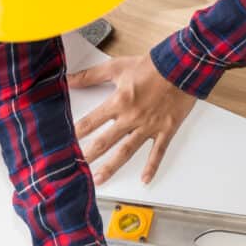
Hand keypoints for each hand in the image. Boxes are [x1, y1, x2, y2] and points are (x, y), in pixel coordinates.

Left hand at [69, 55, 195, 185]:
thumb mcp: (117, 66)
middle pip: (105, 141)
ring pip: (127, 151)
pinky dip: (152, 167)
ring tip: (99, 179)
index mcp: (119, 102)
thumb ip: (90, 75)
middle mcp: (131, 117)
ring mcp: (149, 126)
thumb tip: (68, 79)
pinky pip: (158, 152)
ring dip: (112, 167)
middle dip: (89, 155)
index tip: (64, 142)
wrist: (182, 66)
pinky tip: (144, 179)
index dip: (76, 132)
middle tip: (75, 168)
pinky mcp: (165, 130)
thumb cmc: (152, 66)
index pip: (91, 121)